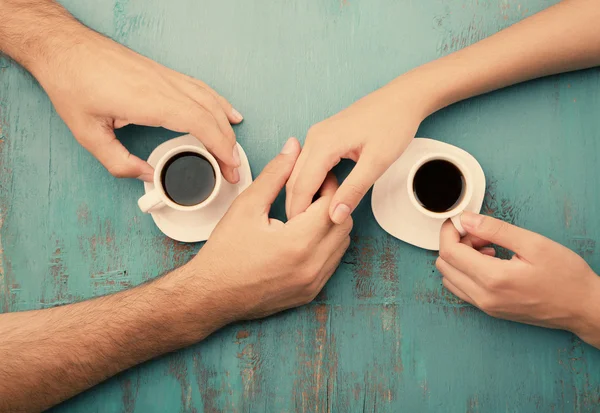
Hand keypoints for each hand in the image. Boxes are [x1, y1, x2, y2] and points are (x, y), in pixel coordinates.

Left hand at [32, 27, 242, 181]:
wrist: (64, 46)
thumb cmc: (73, 82)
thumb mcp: (87, 133)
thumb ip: (119, 162)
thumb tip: (148, 175)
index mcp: (150, 101)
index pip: (200, 124)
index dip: (221, 148)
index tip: (230, 167)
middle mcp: (164, 86)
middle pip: (211, 115)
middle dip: (229, 144)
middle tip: (233, 168)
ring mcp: (166, 76)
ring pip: (210, 99)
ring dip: (226, 125)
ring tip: (234, 148)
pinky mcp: (162, 72)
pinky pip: (200, 88)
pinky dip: (218, 102)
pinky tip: (226, 111)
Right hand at [186, 137, 352, 321]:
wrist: (212, 294)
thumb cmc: (225, 253)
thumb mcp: (247, 206)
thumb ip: (275, 174)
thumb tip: (293, 148)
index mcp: (299, 242)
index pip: (332, 203)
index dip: (328, 184)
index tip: (316, 175)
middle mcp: (312, 265)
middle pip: (344, 223)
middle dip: (332, 203)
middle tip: (312, 192)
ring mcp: (314, 282)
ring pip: (342, 243)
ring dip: (331, 224)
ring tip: (306, 214)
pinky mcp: (311, 292)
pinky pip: (332, 262)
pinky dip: (326, 245)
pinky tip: (305, 236)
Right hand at [286, 82, 424, 223]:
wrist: (403, 98)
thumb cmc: (393, 124)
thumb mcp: (377, 162)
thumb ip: (354, 190)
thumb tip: (335, 216)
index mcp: (323, 144)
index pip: (301, 185)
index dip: (298, 211)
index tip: (299, 234)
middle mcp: (314, 137)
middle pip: (294, 179)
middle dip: (295, 206)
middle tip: (301, 232)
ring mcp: (317, 135)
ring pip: (299, 172)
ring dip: (301, 195)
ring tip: (309, 219)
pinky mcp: (324, 136)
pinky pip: (307, 164)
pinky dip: (309, 182)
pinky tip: (319, 197)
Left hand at [437, 211, 599, 345]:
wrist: (584, 308)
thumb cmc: (566, 277)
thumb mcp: (533, 243)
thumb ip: (495, 229)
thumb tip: (466, 219)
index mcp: (493, 279)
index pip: (449, 252)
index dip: (450, 231)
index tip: (461, 220)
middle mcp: (484, 297)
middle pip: (444, 264)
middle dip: (455, 242)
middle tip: (481, 233)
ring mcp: (486, 307)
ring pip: (450, 278)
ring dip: (460, 258)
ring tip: (488, 247)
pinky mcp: (490, 310)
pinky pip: (462, 289)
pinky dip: (466, 271)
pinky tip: (490, 262)